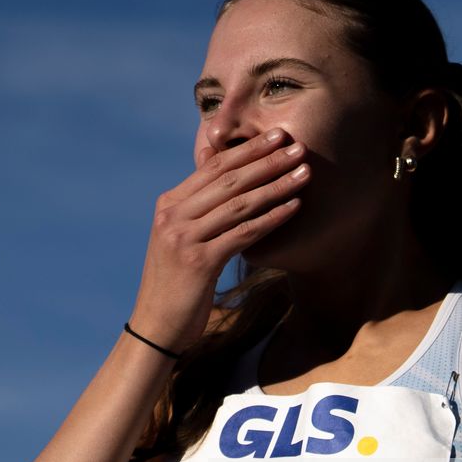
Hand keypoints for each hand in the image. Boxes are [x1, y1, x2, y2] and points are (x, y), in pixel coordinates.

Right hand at [128, 127, 308, 350]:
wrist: (156, 326)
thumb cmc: (176, 283)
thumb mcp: (181, 239)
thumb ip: (199, 210)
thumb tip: (223, 181)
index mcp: (169, 205)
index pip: (213, 167)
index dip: (247, 149)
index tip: (276, 136)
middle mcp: (173, 216)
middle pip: (228, 180)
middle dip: (266, 160)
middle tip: (297, 145)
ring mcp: (184, 238)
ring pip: (239, 203)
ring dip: (276, 185)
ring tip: (304, 172)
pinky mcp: (200, 262)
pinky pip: (244, 233)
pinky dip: (272, 218)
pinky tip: (295, 207)